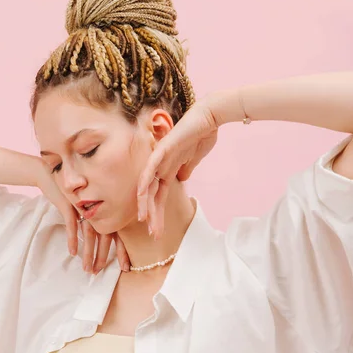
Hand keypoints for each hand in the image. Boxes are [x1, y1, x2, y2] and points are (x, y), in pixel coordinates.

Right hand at [36, 162, 129, 273]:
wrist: (50, 175)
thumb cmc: (68, 192)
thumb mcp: (84, 206)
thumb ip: (93, 220)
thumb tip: (99, 239)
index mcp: (105, 210)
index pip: (118, 233)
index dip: (122, 251)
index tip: (125, 267)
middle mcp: (98, 208)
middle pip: (105, 236)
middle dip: (103, 256)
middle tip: (99, 272)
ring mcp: (85, 206)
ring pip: (90, 234)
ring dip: (88, 253)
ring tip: (87, 268)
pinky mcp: (70, 204)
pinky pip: (73, 225)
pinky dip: (73, 239)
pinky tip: (73, 252)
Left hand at [137, 104, 218, 239]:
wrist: (209, 116)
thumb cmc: (202, 134)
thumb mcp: (194, 158)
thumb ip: (185, 168)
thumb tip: (182, 179)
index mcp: (167, 169)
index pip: (159, 196)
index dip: (157, 214)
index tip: (158, 231)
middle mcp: (160, 166)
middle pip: (152, 196)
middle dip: (152, 217)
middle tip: (154, 235)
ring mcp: (159, 158)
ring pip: (147, 187)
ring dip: (147, 206)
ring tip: (147, 224)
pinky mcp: (161, 150)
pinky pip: (149, 169)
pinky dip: (145, 184)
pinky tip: (142, 197)